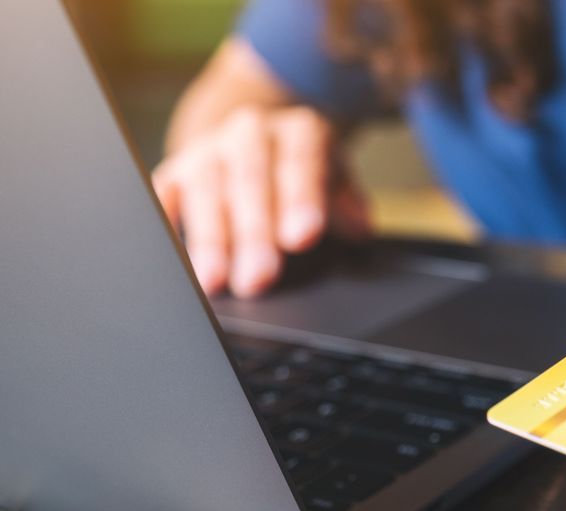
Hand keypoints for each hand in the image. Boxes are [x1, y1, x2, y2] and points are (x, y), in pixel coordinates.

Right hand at [152, 105, 370, 297]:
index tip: (302, 237)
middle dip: (253, 232)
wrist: (255, 142)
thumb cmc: (302, 173)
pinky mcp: (176, 172)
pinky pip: (164, 195)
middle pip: (251, 181)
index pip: (301, 162)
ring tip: (214, 282)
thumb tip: (359, 228)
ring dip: (210, 240)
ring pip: (206, 191)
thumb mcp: (336, 179)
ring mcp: (209, 151)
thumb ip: (347, 202)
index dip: (301, 198)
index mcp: (299, 132)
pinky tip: (173, 259)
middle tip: (258, 277)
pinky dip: (166, 224)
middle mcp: (251, 134)